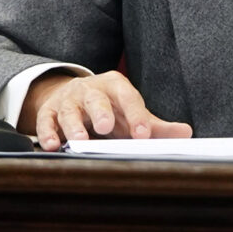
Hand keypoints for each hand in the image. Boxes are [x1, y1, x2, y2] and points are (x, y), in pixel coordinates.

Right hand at [22, 71, 190, 150]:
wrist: (75, 95)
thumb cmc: (111, 108)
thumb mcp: (132, 113)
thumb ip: (156, 125)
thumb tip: (186, 133)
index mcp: (116, 87)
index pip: (128, 98)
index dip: (136, 115)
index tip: (143, 134)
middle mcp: (91, 90)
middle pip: (96, 99)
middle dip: (101, 112)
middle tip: (106, 127)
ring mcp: (69, 100)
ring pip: (69, 110)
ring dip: (73, 126)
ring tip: (79, 141)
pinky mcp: (49, 111)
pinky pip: (46, 120)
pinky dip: (48, 132)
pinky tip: (53, 145)